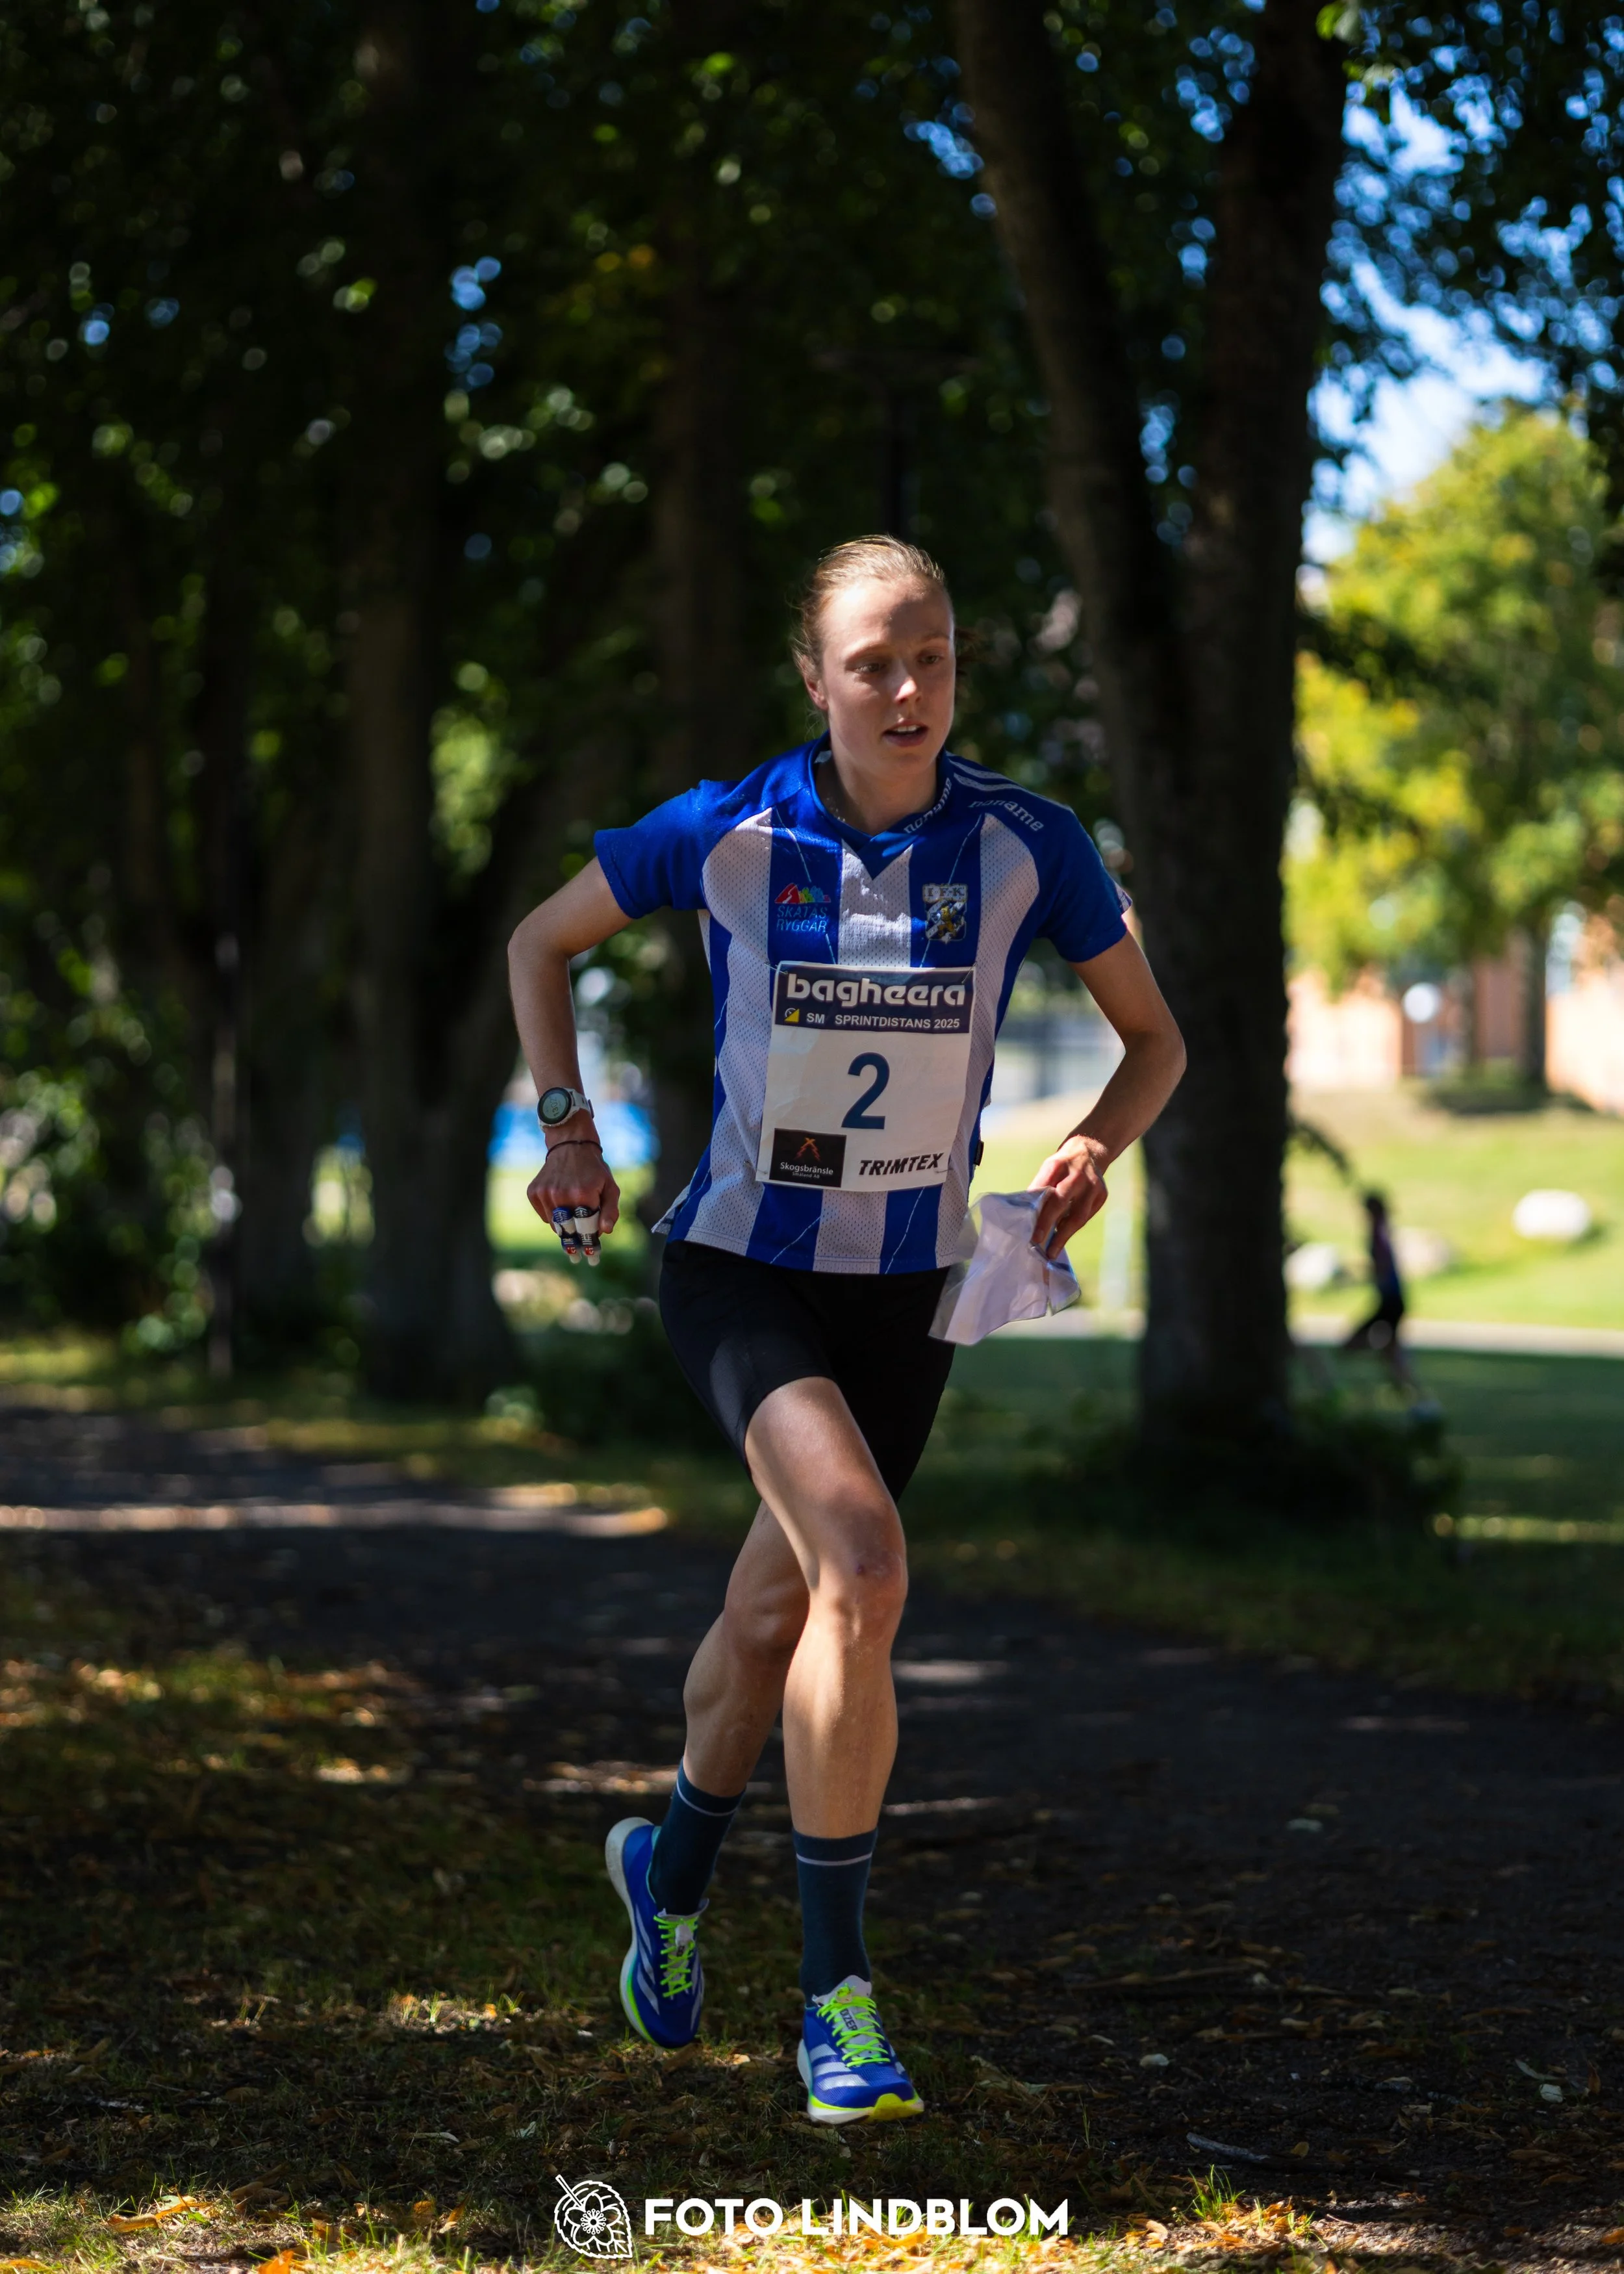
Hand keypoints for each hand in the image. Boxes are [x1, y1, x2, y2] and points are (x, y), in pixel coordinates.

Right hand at [527, 1137, 620, 1247]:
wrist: (570, 1146)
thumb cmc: (594, 1170)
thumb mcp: (610, 1187)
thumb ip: (610, 1210)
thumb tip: (605, 1232)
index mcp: (584, 1194)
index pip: (586, 1229)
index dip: (589, 1244)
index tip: (591, 1258)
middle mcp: (562, 1195)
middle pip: (569, 1231)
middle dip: (575, 1242)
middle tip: (577, 1256)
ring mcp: (545, 1193)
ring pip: (555, 1225)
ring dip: (565, 1228)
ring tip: (571, 1227)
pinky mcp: (534, 1192)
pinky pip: (545, 1216)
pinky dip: (553, 1216)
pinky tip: (560, 1205)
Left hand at [1028, 1133, 1109, 1255]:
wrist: (1090, 1152)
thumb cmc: (1062, 1166)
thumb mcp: (1048, 1168)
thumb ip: (1039, 1187)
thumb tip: (1026, 1214)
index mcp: (1058, 1164)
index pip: (1045, 1188)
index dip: (1036, 1208)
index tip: (1028, 1226)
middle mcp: (1078, 1175)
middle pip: (1061, 1202)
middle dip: (1048, 1223)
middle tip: (1037, 1242)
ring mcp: (1093, 1185)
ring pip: (1078, 1215)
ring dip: (1063, 1235)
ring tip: (1051, 1250)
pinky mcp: (1102, 1195)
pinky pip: (1086, 1216)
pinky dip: (1073, 1228)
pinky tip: (1063, 1237)